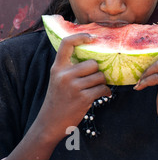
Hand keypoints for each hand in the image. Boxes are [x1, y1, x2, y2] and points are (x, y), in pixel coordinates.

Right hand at [6, 33, 110, 159]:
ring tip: (95, 89)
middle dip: (97, 72)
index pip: (67, 43)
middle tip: (94, 80)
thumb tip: (95, 57)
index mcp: (57, 68)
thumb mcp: (58, 79)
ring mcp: (73, 86)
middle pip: (93, 63)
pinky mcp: (83, 98)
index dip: (80, 36)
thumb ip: (70, 67)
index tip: (92, 37)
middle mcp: (64, 75)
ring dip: (101, 83)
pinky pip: (102, 89)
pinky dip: (105, 92)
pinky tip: (102, 95)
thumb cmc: (59, 99)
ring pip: (100, 76)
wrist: (50, 123)